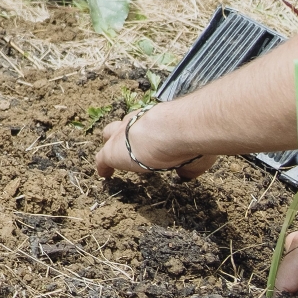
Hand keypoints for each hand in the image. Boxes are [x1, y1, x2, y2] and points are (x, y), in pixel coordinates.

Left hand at [92, 107, 216, 181]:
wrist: (171, 131)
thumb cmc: (188, 140)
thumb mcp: (195, 154)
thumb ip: (187, 166)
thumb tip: (184, 175)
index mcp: (157, 121)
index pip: (148, 125)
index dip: (148, 133)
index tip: (152, 143)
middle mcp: (137, 123)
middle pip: (125, 124)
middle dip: (124, 133)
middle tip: (129, 145)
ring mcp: (121, 136)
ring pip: (110, 135)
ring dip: (112, 145)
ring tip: (114, 156)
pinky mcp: (111, 151)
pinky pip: (102, 159)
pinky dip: (103, 167)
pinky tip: (104, 174)